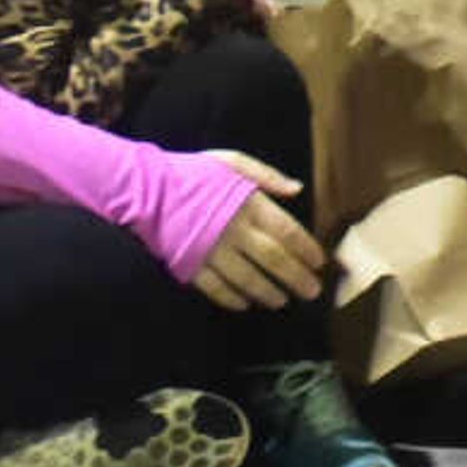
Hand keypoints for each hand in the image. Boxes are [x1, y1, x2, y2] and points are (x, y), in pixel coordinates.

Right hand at [190, 149, 327, 311]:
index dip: (306, 248)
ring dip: (267, 292)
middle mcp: (234, 230)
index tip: (319, 262)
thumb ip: (266, 176)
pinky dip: (232, 298)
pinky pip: (216, 288)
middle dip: (296, 277)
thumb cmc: (193, 173)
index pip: (287, 231)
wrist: (146, 189)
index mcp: (248, 204)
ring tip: (281, 301)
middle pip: (274, 259)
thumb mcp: (232, 162)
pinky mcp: (190, 265)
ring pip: (247, 278)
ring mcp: (212, 251)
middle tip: (312, 292)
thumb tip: (297, 189)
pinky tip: (244, 304)